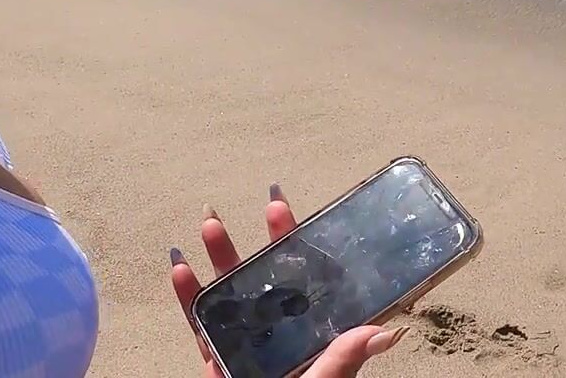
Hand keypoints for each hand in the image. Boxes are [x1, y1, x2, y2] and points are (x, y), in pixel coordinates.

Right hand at [170, 186, 409, 377]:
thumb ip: (344, 360)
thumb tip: (385, 331)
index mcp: (312, 338)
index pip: (308, 282)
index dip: (298, 245)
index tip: (283, 207)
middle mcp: (279, 337)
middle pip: (266, 281)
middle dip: (255, 243)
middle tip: (246, 204)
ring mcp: (246, 349)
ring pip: (229, 297)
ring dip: (217, 261)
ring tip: (208, 223)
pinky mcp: (218, 367)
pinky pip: (201, 330)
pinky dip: (189, 300)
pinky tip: (180, 269)